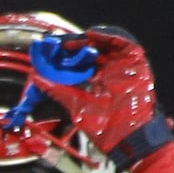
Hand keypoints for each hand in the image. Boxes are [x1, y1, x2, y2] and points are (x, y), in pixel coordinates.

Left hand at [28, 26, 172, 167]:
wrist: (127, 137)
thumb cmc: (104, 127)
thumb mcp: (76, 105)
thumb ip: (58, 91)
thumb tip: (37, 80)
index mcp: (96, 82)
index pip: (79, 64)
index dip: (66, 56)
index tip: (50, 51)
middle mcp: (110, 72)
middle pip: (92, 52)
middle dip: (75, 46)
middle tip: (58, 43)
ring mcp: (123, 66)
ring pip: (107, 45)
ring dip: (89, 40)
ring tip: (72, 39)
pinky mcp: (136, 63)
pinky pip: (124, 43)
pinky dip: (109, 36)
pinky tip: (91, 35)